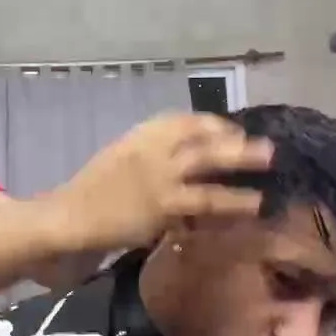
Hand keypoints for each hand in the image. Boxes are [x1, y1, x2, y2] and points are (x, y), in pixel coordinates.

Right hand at [49, 112, 271, 252]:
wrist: (69, 215)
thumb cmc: (92, 191)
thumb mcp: (119, 159)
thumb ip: (150, 155)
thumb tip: (185, 155)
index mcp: (138, 136)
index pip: (181, 120)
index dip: (210, 123)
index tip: (229, 131)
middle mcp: (152, 151)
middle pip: (201, 138)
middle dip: (233, 140)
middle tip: (264, 145)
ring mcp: (159, 179)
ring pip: (208, 169)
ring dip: (239, 170)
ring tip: (266, 176)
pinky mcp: (163, 207)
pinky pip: (203, 204)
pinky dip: (228, 204)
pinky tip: (249, 207)